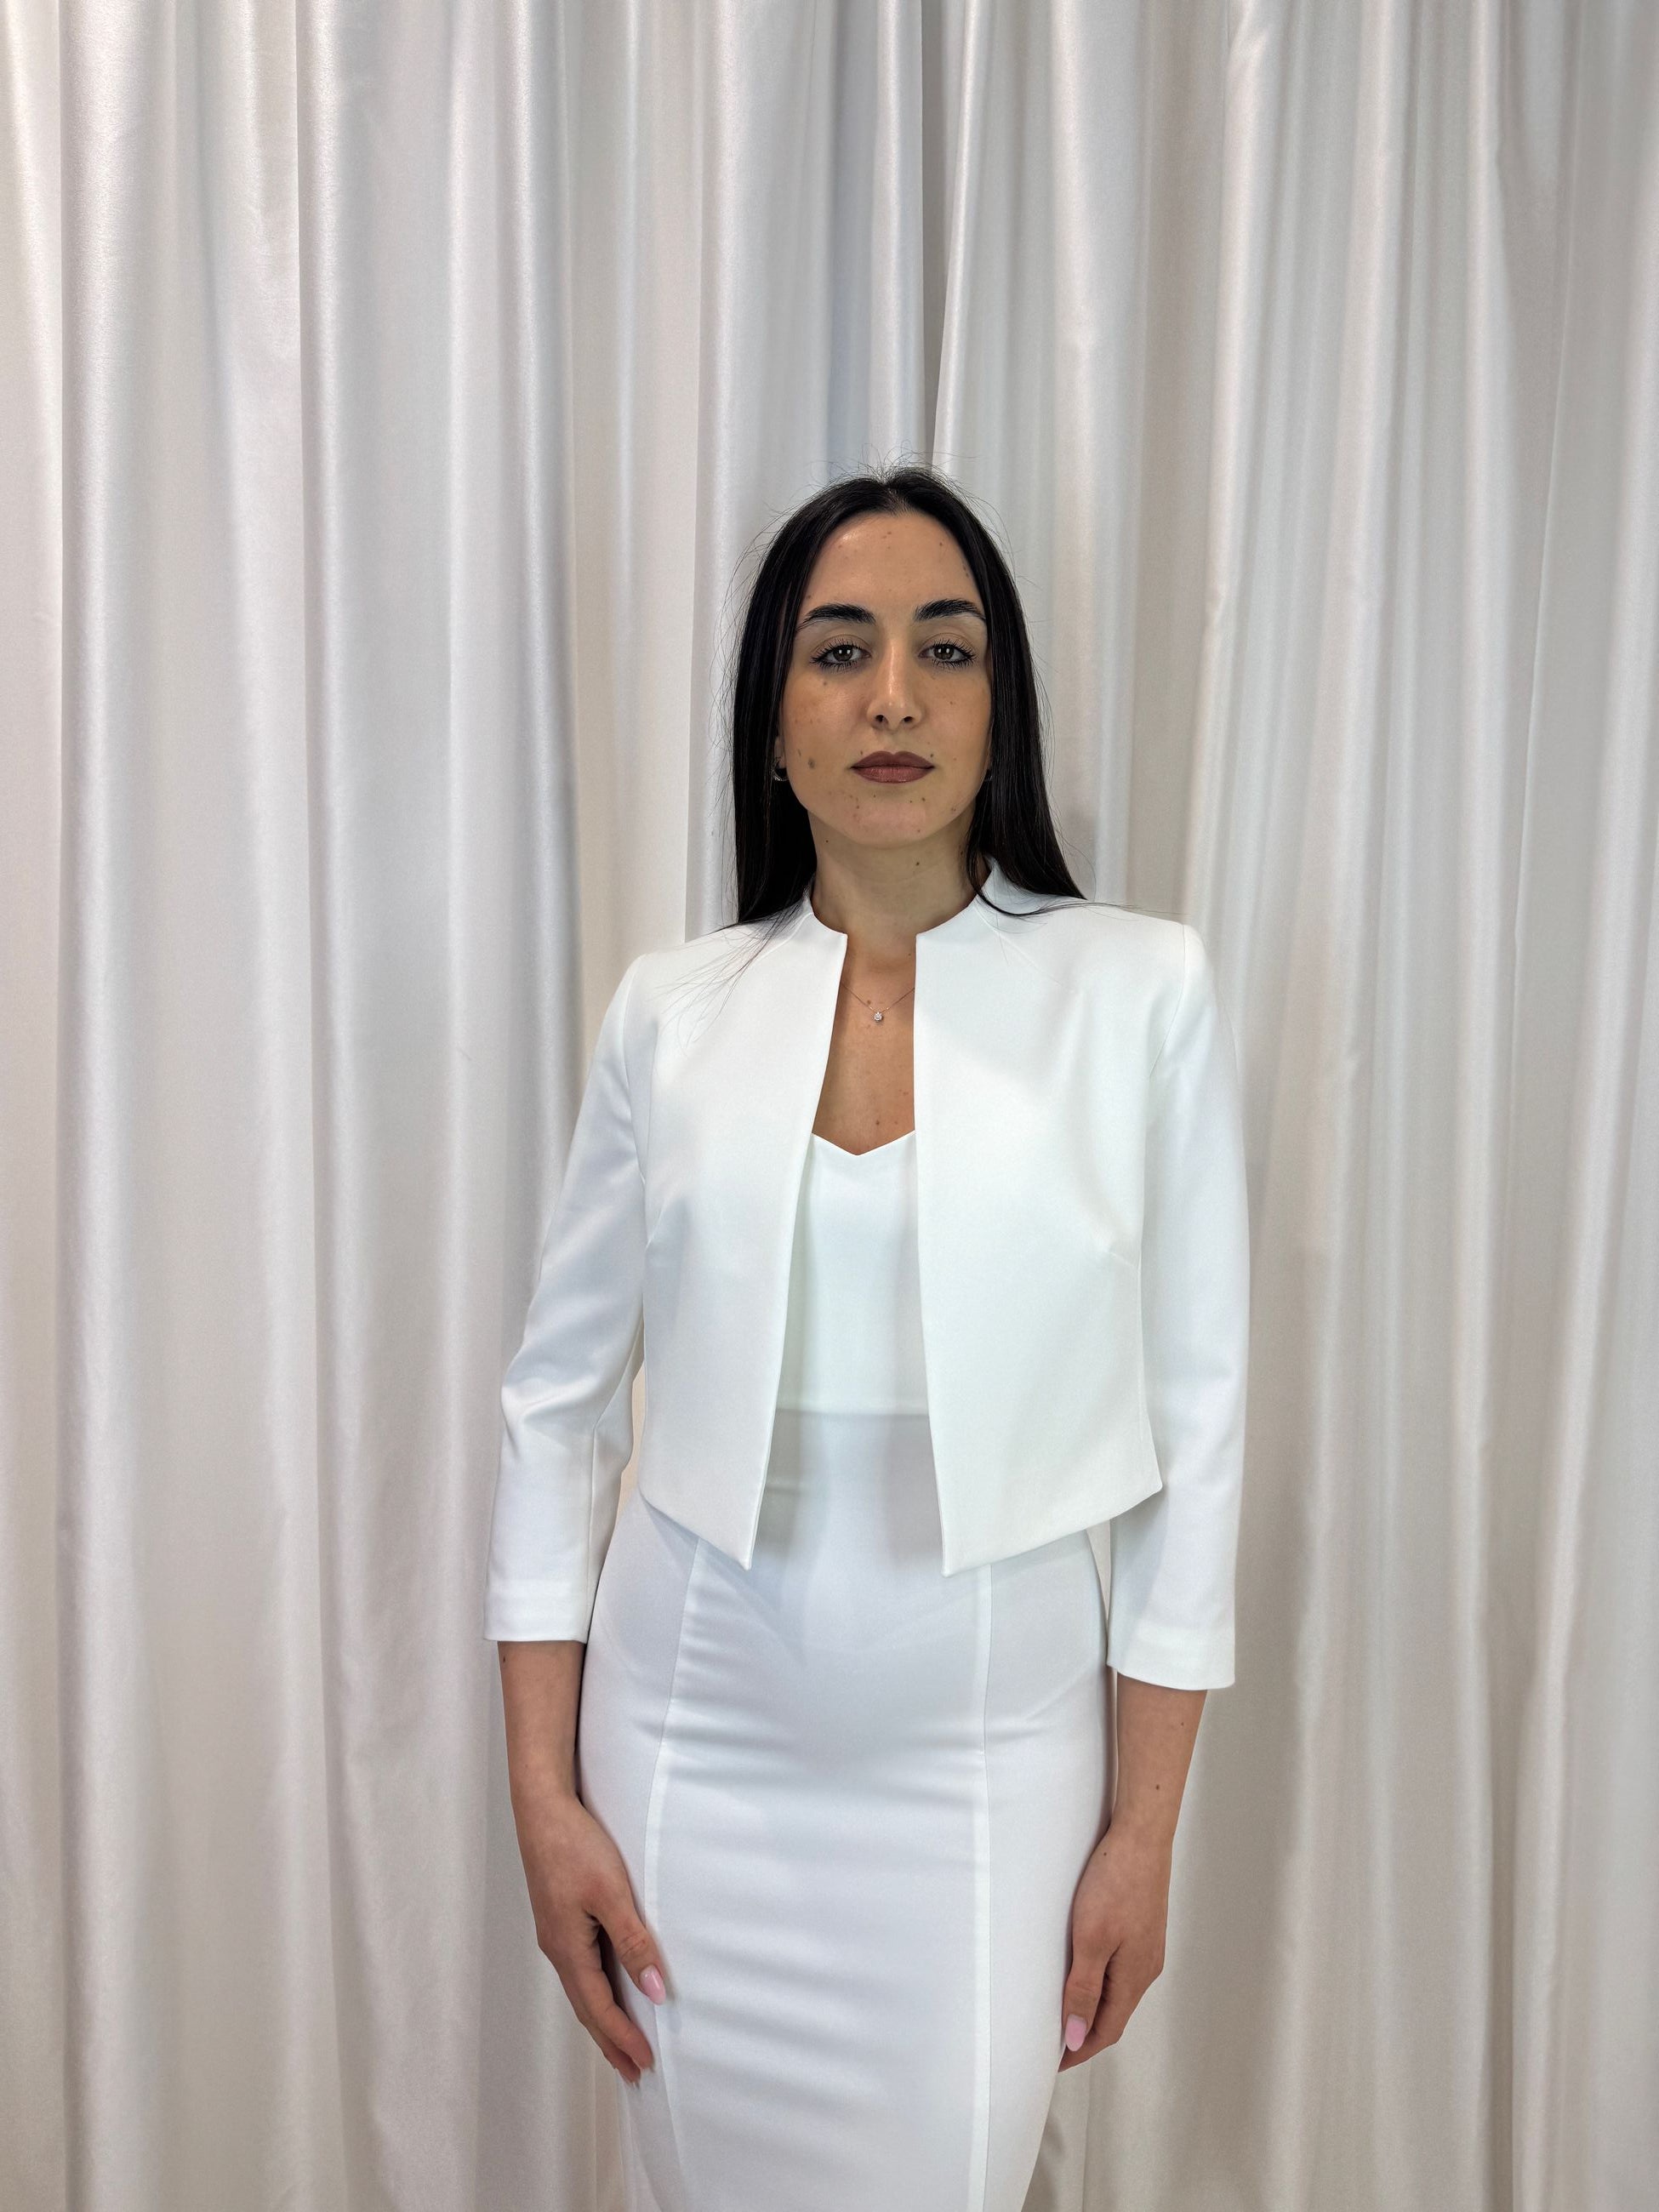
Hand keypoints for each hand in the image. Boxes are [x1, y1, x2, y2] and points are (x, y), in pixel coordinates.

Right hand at [511, 1784, 668, 2083]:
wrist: (542, 1808)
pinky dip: (595, 1990)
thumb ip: (633, 1943)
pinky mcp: (559, 1917)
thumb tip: (654, 1990)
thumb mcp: (611, 1894)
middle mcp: (557, 1948)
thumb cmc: (574, 1846)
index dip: (622, 2038)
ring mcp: (556, 1933)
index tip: (644, 2065)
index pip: (599, 2008)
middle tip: (633, 2072)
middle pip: (586, 2007)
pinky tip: (606, 1987)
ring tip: (621, 2041)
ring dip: (602, 2018)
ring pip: (581, 1988)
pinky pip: (579, 1967)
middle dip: (610, 2041)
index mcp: (568, 1949)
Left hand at [1056, 1819, 1170, 2069]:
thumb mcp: (1091, 1939)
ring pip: (1117, 1991)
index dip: (1079, 2049)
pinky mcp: (1141, 1927)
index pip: (1106, 2030)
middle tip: (1052, 2043)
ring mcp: (1146, 1947)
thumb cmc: (1115, 1882)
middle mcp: (1146, 1968)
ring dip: (1093, 2007)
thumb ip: (1083, 1989)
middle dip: (1085, 2033)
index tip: (1053, 2063)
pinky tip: (1083, 1973)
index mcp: (1135, 1977)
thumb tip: (1075, 2037)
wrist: (1142, 1836)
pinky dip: (1100, 1982)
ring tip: (1063, 2012)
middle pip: (1114, 2014)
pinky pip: (1119, 1969)